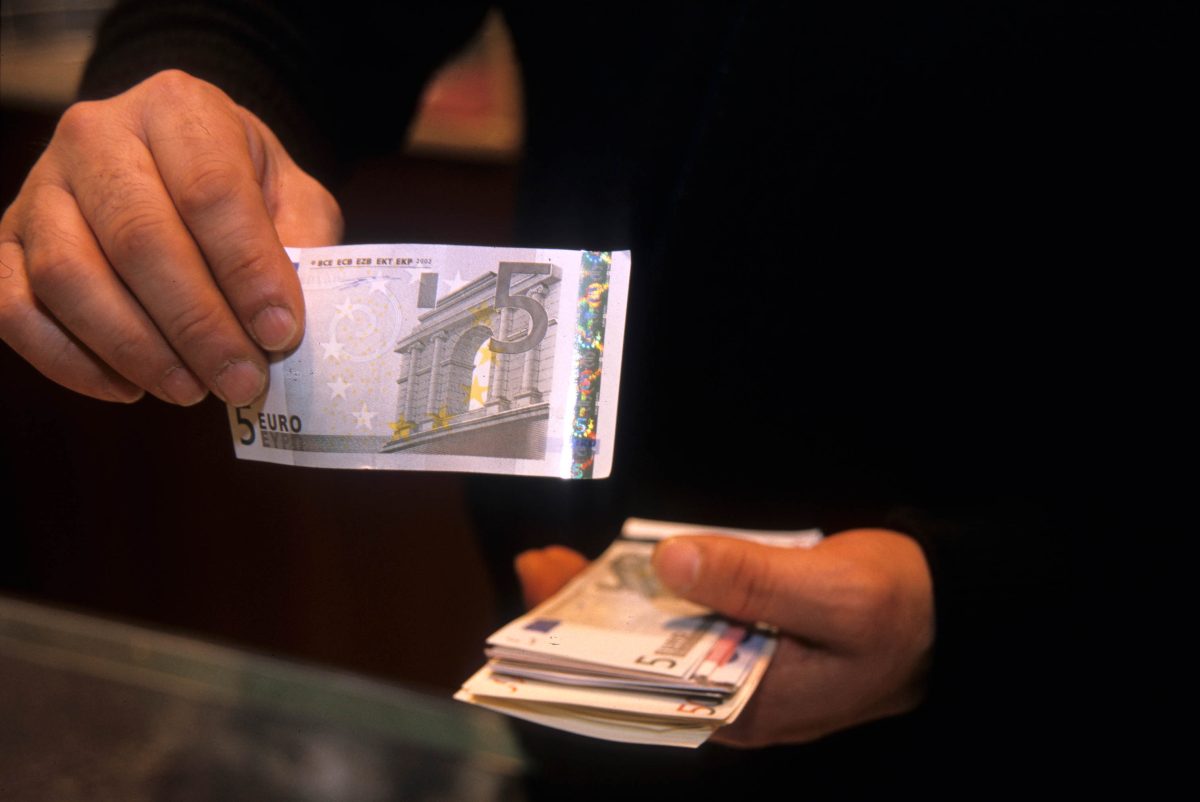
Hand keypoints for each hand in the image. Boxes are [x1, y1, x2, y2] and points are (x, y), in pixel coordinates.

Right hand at [0, 70, 341, 405]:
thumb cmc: (241, 186)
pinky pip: (14, 307)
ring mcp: (41, 186)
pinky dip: (68, 360)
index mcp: (178, 109)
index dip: (247, 270)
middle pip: (138, 238)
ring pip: (68, 275)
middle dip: (197, 324)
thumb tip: (285, 321)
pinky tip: (130, 388)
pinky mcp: (7, 239)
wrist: (174, 163)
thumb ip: (301, 243)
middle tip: (241, 380)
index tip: (281, 332)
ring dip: (136, 349)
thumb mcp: (292, 196)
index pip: (210, 190)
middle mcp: (96, 134)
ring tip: (192, 390)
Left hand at [515, 528, 933, 747]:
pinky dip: (651, 593)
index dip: (588, 660)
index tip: (539, 622)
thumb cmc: (900, 608)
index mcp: (752, 706)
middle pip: (641, 668)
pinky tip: (620, 569)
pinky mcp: (746, 640)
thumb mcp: (835, 593)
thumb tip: (671, 563)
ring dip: (610, 607)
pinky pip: (685, 621)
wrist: (945, 606)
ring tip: (560, 568)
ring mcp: (739, 669)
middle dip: (583, 625)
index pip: (649, 693)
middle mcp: (735, 698)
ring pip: (658, 643)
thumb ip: (755, 581)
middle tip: (539, 571)